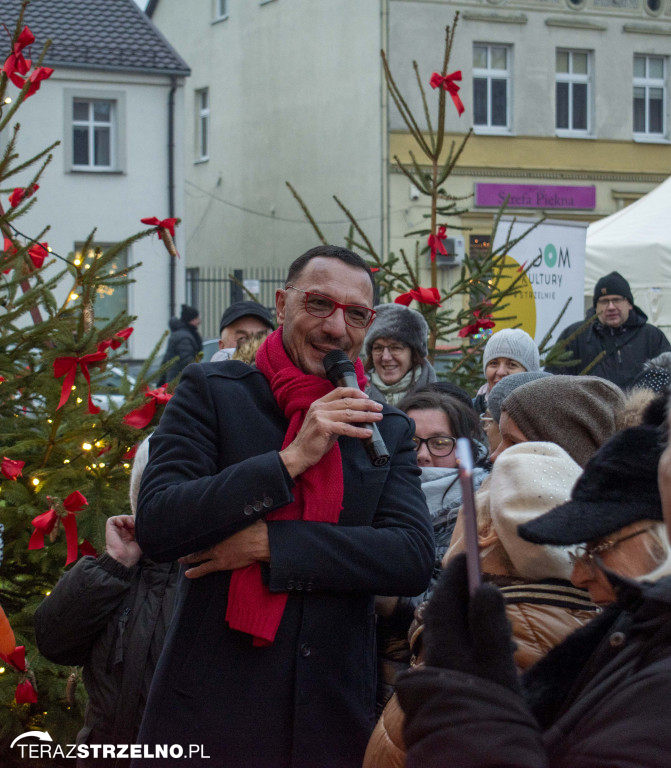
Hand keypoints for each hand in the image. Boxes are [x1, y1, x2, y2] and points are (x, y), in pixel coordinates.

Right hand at [105, 515, 142, 567]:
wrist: (122, 559)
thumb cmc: (132, 554)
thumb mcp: (141, 542)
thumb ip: (143, 534)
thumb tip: (147, 526)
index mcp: (130, 536)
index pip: (134, 524)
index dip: (138, 522)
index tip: (142, 525)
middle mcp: (123, 533)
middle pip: (129, 520)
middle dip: (134, 520)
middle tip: (137, 524)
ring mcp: (116, 531)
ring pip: (122, 519)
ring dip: (127, 518)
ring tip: (131, 524)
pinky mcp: (110, 530)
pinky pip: (112, 520)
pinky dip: (118, 519)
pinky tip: (122, 524)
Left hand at [179, 520, 269, 578]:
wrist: (260, 542)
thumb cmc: (256, 528)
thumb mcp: (245, 516)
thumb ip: (238, 514)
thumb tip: (239, 505)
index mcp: (220, 529)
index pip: (204, 530)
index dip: (197, 531)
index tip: (190, 530)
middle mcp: (215, 540)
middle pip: (199, 543)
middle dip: (189, 545)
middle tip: (179, 546)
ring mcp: (217, 553)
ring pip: (198, 556)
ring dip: (188, 558)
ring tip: (181, 560)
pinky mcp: (221, 563)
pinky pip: (205, 569)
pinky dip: (195, 571)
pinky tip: (188, 574)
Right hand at [280, 387, 382, 477]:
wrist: (299, 454)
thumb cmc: (314, 441)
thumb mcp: (326, 423)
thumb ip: (338, 417)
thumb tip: (357, 415)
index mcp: (319, 403)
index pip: (340, 391)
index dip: (355, 392)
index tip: (367, 396)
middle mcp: (319, 407)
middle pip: (347, 402)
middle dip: (366, 404)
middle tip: (379, 407)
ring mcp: (320, 416)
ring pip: (348, 414)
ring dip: (366, 416)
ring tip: (378, 417)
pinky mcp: (323, 427)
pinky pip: (345, 428)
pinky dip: (358, 431)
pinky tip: (367, 432)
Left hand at [423, 553, 518, 692]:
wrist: (473, 750)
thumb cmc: (487, 703)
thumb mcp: (495, 660)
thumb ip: (490, 621)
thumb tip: (485, 587)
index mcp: (443, 638)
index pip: (445, 593)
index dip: (456, 571)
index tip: (468, 554)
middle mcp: (437, 648)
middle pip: (448, 609)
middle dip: (467, 594)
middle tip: (486, 583)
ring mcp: (442, 664)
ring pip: (456, 627)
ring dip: (476, 617)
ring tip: (501, 621)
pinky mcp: (451, 678)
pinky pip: (462, 646)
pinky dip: (478, 638)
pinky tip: (500, 648)